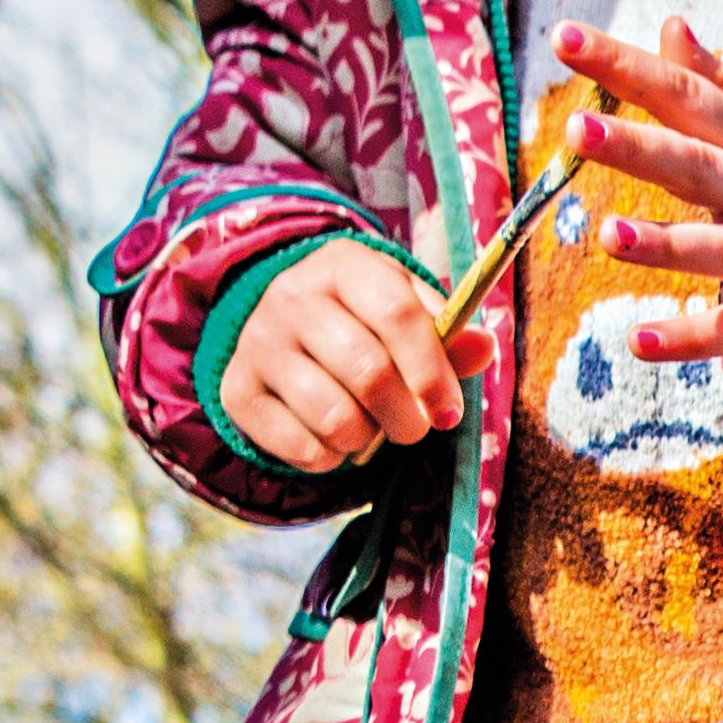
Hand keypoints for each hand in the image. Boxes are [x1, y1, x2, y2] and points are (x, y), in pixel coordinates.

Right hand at [215, 233, 464, 474]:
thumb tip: (484, 346)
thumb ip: (448, 334)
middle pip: (369, 373)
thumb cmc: (362, 324)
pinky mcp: (238, 392)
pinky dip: (331, 457)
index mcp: (344, 265)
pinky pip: (303, 448)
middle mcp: (292, 297)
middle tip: (414, 428)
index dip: (431, 370)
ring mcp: (258, 343)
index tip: (449, 412)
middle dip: (406, 417)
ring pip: (335, 417)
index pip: (397, 314)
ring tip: (370, 428)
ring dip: (368, 440)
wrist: (283, 333)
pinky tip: (332, 436)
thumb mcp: (405, 313)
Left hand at [556, 23, 722, 366]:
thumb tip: (669, 27)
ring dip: (666, 245)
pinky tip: (640, 340)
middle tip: (579, 130)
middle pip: (696, 165)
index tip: (563, 39)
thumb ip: (721, 82)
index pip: (683, 93)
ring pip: (719, 248)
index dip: (625, 66)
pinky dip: (695, 337)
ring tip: (608, 237)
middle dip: (639, 149)